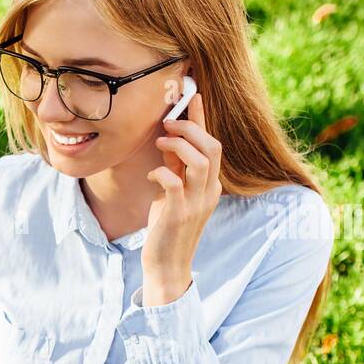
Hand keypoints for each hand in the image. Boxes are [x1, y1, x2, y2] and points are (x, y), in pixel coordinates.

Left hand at [143, 92, 222, 305]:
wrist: (167, 267)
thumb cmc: (167, 230)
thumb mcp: (172, 195)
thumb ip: (174, 169)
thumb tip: (168, 141)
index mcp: (210, 185)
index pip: (212, 145)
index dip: (202, 119)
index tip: (193, 96)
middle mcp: (209, 192)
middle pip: (212, 147)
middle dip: (191, 128)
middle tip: (168, 122)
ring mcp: (196, 203)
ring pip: (201, 161)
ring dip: (178, 145)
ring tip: (159, 142)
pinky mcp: (178, 214)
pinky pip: (175, 183)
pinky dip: (162, 172)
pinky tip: (151, 175)